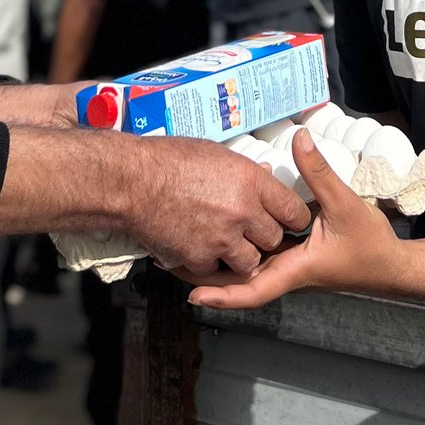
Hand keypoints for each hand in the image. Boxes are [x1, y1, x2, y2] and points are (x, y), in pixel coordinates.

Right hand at [127, 136, 311, 279]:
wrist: (132, 181)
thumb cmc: (169, 160)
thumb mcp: (216, 154)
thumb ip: (245, 172)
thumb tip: (264, 174)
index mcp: (251, 183)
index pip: (293, 210)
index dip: (292, 217)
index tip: (287, 220)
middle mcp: (242, 212)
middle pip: (274, 240)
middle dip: (265, 238)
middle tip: (252, 231)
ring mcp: (220, 239)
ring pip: (248, 262)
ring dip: (240, 255)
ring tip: (225, 242)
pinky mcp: (198, 258)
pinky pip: (215, 270)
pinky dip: (208, 262)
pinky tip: (197, 245)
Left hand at [188, 130, 410, 310]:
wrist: (392, 267)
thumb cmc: (371, 245)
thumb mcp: (345, 205)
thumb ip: (319, 173)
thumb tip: (299, 139)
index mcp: (295, 269)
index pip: (253, 290)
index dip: (222, 295)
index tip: (193, 294)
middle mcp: (287, 273)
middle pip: (240, 283)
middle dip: (208, 278)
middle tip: (171, 264)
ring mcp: (289, 267)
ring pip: (247, 272)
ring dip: (220, 265)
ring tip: (185, 250)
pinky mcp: (293, 259)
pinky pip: (260, 259)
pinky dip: (240, 251)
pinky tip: (226, 233)